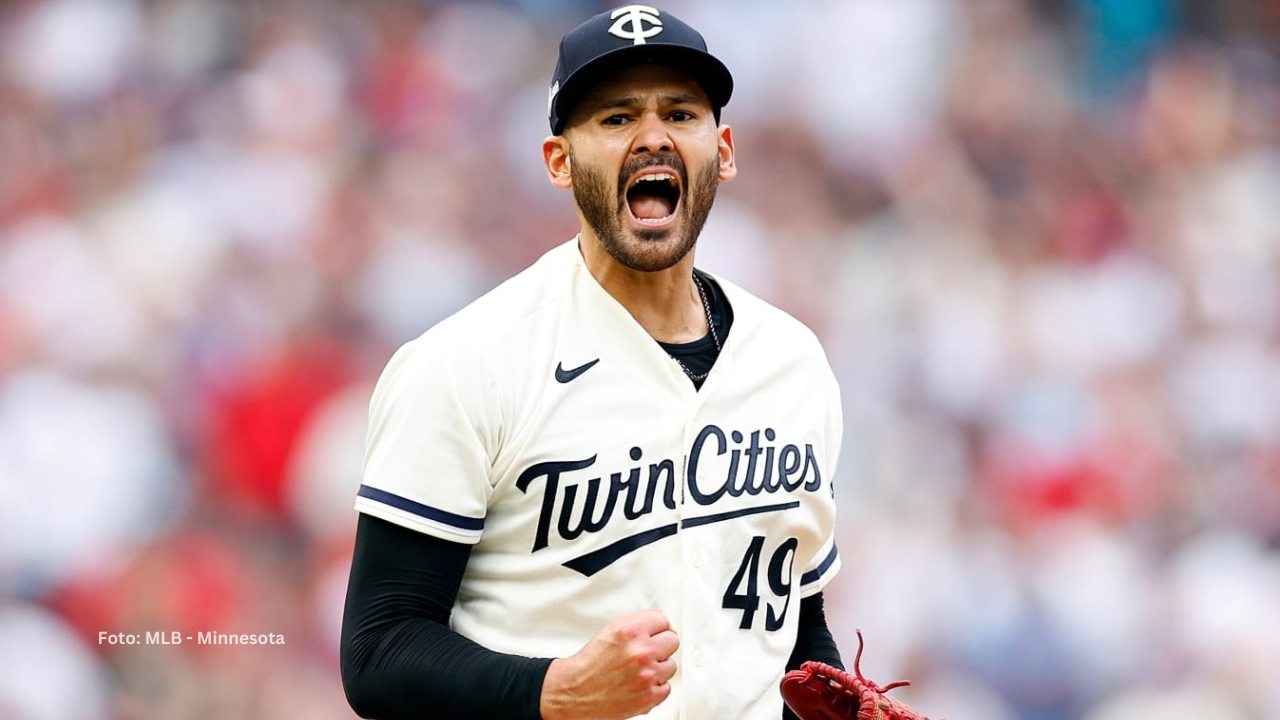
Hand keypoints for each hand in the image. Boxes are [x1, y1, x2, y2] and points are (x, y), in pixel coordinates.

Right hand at [539, 609, 678, 719]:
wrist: (576, 691)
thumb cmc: (591, 662)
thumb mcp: (612, 630)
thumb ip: (637, 624)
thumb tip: (660, 623)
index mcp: (631, 630)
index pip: (663, 620)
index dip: (657, 628)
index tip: (655, 633)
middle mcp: (641, 651)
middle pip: (672, 641)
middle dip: (661, 646)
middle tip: (647, 653)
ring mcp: (648, 674)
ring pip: (671, 665)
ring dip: (659, 668)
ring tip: (639, 670)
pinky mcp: (650, 696)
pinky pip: (667, 687)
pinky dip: (655, 688)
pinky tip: (640, 684)